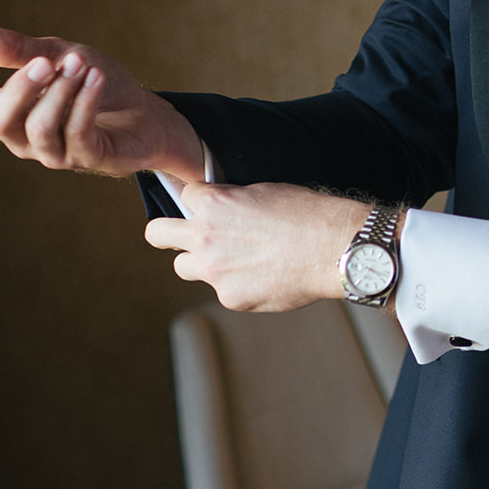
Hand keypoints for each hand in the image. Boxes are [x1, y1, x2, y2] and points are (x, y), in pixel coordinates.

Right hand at [0, 21, 203, 181]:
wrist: (145, 110)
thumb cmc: (94, 81)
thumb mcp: (59, 55)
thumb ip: (16, 49)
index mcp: (9, 111)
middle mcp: (24, 137)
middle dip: (20, 88)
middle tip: (46, 61)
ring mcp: (54, 152)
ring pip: (38, 128)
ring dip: (60, 92)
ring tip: (81, 64)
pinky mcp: (87, 158)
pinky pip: (77, 134)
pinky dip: (85, 101)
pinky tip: (96, 77)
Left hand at [145, 183, 370, 311]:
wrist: (332, 249)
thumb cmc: (306, 214)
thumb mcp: (264, 192)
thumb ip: (233, 201)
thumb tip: (224, 209)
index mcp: (212, 204)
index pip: (183, 197)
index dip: (198, 202)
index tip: (204, 208)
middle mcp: (204, 237)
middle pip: (157, 234)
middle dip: (166, 234)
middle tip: (179, 236)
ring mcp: (214, 271)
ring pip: (184, 267)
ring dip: (200, 263)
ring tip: (232, 261)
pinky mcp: (230, 297)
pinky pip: (222, 290)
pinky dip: (237, 285)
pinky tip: (263, 277)